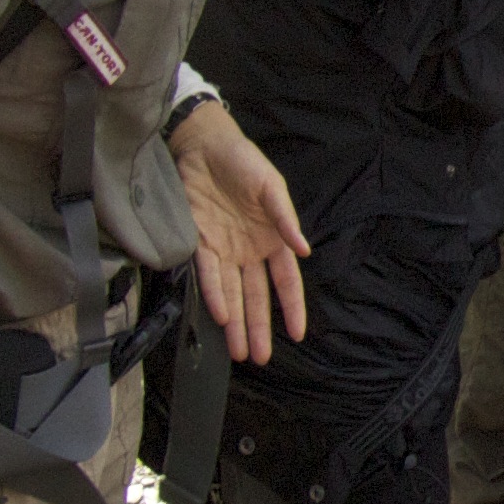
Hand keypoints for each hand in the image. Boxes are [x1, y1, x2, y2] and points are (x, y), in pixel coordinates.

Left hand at [174, 98, 310, 366]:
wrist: (204, 145)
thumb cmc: (244, 162)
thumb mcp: (272, 187)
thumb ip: (286, 220)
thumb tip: (305, 250)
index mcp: (272, 239)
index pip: (286, 281)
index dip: (292, 307)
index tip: (298, 333)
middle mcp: (248, 251)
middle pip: (257, 297)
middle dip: (258, 328)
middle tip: (259, 357)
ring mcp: (224, 251)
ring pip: (232, 295)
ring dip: (235, 323)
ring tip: (238, 352)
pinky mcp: (198, 244)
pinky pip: (207, 276)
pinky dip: (213, 296)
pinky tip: (219, 316)